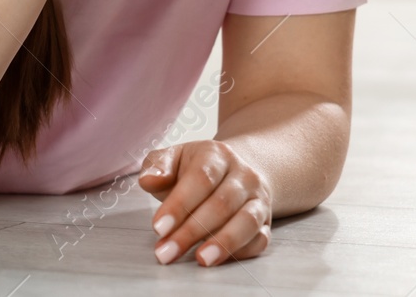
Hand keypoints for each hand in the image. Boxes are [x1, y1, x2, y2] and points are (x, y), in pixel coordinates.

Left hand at [139, 141, 272, 266]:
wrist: (234, 171)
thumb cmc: (195, 169)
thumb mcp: (172, 158)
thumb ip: (157, 166)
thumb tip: (149, 180)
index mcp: (217, 154)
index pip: (200, 178)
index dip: (179, 205)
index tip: (159, 228)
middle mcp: (244, 175)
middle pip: (221, 204)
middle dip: (191, 232)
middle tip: (167, 252)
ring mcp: (259, 199)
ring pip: (246, 222)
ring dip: (222, 244)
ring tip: (199, 260)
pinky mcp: (266, 222)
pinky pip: (259, 239)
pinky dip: (240, 252)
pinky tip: (217, 260)